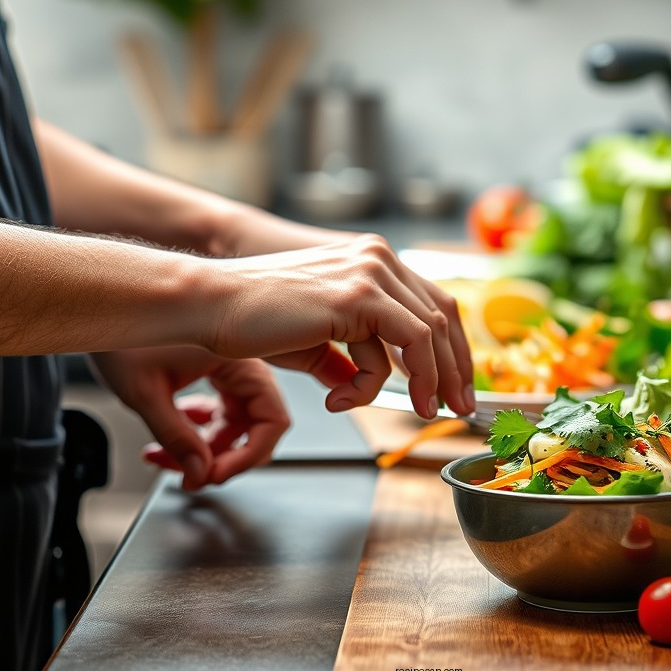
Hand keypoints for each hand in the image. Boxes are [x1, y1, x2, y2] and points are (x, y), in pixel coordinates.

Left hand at [89, 345, 302, 489]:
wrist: (100, 304)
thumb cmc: (122, 333)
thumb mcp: (145, 393)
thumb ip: (177, 438)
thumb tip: (201, 474)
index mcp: (239, 358)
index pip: (272, 418)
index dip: (249, 455)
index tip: (214, 475)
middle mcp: (240, 361)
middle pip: (254, 424)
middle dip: (224, 456)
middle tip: (190, 475)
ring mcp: (227, 366)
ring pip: (233, 422)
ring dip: (205, 447)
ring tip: (166, 458)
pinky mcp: (211, 369)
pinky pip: (216, 410)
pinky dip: (196, 430)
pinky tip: (167, 437)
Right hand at [205, 235, 475, 419]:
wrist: (211, 303)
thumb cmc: (255, 318)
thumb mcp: (318, 338)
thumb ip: (351, 355)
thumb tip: (373, 384)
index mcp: (373, 259)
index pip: (434, 302)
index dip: (454, 347)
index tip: (458, 386)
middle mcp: (378, 257)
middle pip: (442, 316)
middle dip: (455, 370)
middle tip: (457, 410)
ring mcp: (371, 271)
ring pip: (429, 334)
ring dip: (429, 382)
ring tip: (419, 412)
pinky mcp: (358, 295)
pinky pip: (400, 347)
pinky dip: (382, 383)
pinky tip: (344, 399)